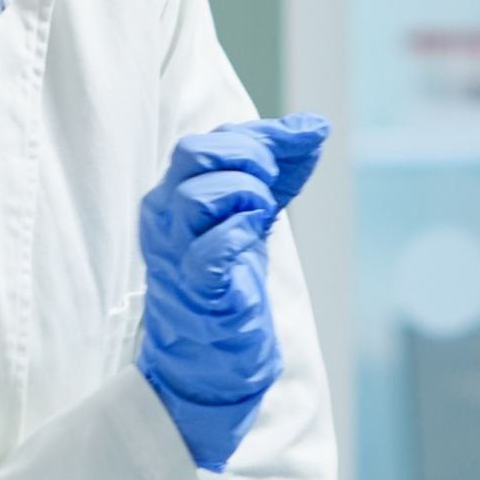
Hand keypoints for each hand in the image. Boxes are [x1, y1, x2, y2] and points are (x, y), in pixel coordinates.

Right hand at [136, 115, 328, 469]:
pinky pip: (208, 250)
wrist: (211, 353)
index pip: (209, 140)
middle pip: (194, 152)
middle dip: (246, 154)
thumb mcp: (255, 207)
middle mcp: (164, 216)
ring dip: (245, 194)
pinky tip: (253, 238)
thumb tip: (315, 125)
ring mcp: (175, 252)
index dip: (259, 136)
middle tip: (272, 180)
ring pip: (198, 195)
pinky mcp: (194, 289)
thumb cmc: (227, 275)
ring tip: (262, 216)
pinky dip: (237, 235)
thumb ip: (281, 165)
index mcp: (175, 191)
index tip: (300, 146)